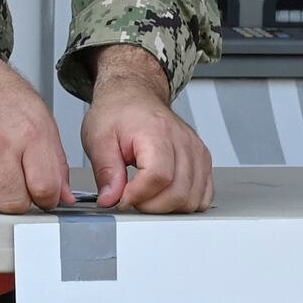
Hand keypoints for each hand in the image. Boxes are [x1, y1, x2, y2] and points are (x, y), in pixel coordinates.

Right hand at [0, 23, 73, 212]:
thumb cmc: (4, 99)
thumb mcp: (41, 121)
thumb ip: (55, 163)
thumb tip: (64, 198)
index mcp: (29, 133)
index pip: (44, 188)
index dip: (44, 198)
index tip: (39, 194)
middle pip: (11, 202)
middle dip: (14, 202)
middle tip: (11, 186)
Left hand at [81, 47, 213, 213]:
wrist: (134, 95)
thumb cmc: (118, 112)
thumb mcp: (98, 138)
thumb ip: (105, 171)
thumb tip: (110, 199)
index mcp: (157, 132)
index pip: (158, 176)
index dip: (138, 195)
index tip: (121, 199)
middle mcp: (183, 141)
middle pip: (178, 192)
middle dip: (150, 206)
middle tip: (131, 198)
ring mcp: (196, 151)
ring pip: (193, 198)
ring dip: (167, 207)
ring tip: (146, 195)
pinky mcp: (203, 160)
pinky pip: (204, 195)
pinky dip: (185, 203)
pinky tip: (166, 196)